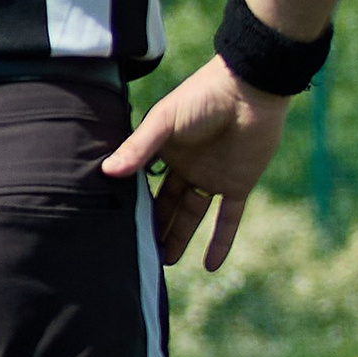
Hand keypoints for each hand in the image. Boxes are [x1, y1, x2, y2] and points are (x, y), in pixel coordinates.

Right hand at [102, 54, 291, 269]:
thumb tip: (107, 172)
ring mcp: (212, 177)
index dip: (132, 204)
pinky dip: (220, 242)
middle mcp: (186, 167)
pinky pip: (229, 219)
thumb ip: (139, 147)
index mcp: (165, 150)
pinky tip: (210, 266)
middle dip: (153, 227)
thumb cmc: (202, 96)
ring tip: (163, 263)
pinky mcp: (238, 185)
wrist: (250, 90)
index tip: (113, 226)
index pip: (144, 183)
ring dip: (180, 238)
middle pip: (167, 204)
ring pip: (192, 215)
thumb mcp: (164, 121)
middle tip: (136, 253)